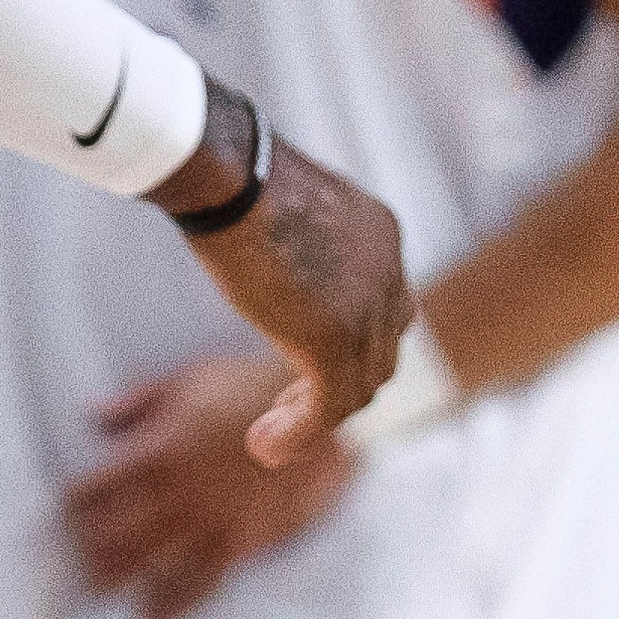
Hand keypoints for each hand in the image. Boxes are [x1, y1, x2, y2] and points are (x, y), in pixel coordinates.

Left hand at [65, 350, 358, 618]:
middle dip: (87, 546)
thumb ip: (138, 403)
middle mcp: (175, 492)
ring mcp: (206, 521)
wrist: (311, 412)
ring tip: (100, 584)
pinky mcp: (237, 542)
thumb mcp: (187, 380)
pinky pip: (197, 584)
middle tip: (79, 551)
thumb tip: (96, 417)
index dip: (74, 503)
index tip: (69, 508)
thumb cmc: (251, 389)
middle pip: (111, 534)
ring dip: (116, 577)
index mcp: (157, 449)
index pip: (95, 488)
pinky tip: (153, 615)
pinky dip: (171, 604)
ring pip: (145, 563)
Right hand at [170, 124, 408, 466]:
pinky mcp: (334, 340)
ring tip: (272, 434)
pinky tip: (266, 445)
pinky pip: (330, 408)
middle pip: (382, 351)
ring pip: (360, 387)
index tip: (306, 363)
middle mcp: (388, 270)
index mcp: (382, 235)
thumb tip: (271, 251)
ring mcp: (367, 308)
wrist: (230, 173)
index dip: (356, 344)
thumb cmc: (238, 175)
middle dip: (341, 384)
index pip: (388, 310)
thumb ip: (302, 243)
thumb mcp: (289, 209)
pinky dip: (300, 434)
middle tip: (290, 404)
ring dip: (317, 417)